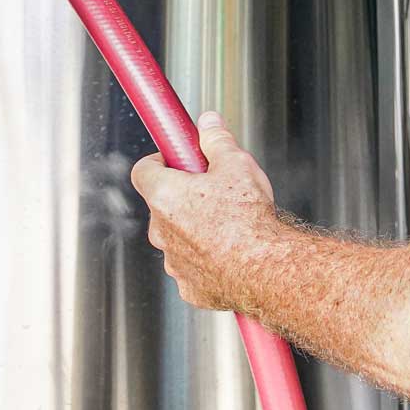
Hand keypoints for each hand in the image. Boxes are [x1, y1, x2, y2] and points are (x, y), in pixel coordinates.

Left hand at [131, 111, 280, 311]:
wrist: (266, 268)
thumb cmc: (249, 219)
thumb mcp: (236, 164)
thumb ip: (216, 140)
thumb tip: (208, 123)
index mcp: (165, 196)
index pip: (143, 170)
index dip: (160, 161)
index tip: (178, 159)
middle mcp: (161, 231)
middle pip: (162, 205)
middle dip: (184, 195)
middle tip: (214, 189)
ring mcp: (174, 263)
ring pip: (178, 238)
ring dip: (195, 229)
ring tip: (230, 223)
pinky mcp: (190, 287)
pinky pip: (193, 267)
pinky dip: (207, 259)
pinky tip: (232, 252)